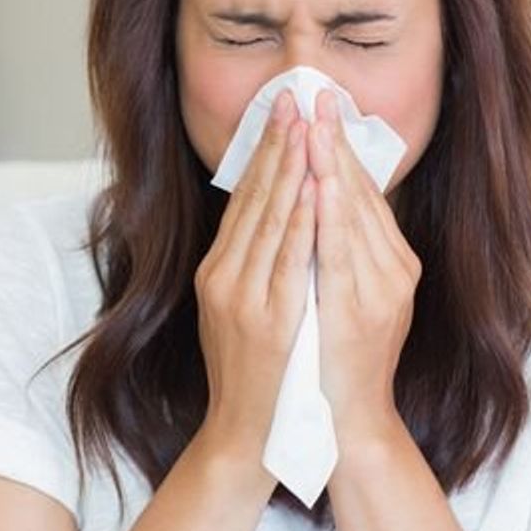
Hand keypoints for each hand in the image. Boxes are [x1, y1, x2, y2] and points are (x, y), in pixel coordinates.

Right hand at [195, 89, 318, 468]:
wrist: (248, 434)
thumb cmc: (253, 375)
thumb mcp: (237, 311)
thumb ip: (249, 265)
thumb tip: (271, 216)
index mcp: (217, 271)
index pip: (243, 200)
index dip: (262, 151)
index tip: (281, 111)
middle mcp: (223, 276)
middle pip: (253, 198)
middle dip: (277, 144)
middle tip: (294, 96)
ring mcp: (242, 296)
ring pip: (270, 218)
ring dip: (290, 168)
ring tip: (306, 124)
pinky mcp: (266, 317)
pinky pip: (288, 257)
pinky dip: (301, 218)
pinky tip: (314, 186)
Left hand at [308, 88, 421, 440]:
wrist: (344, 426)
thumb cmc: (337, 363)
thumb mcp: (349, 300)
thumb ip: (344, 254)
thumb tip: (322, 201)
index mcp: (392, 266)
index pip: (363, 194)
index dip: (340, 147)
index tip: (319, 107)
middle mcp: (393, 273)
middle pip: (359, 193)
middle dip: (334, 141)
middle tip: (315, 92)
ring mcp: (378, 291)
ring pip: (351, 213)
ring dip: (330, 162)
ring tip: (312, 118)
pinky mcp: (357, 310)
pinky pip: (339, 250)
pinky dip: (329, 211)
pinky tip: (317, 177)